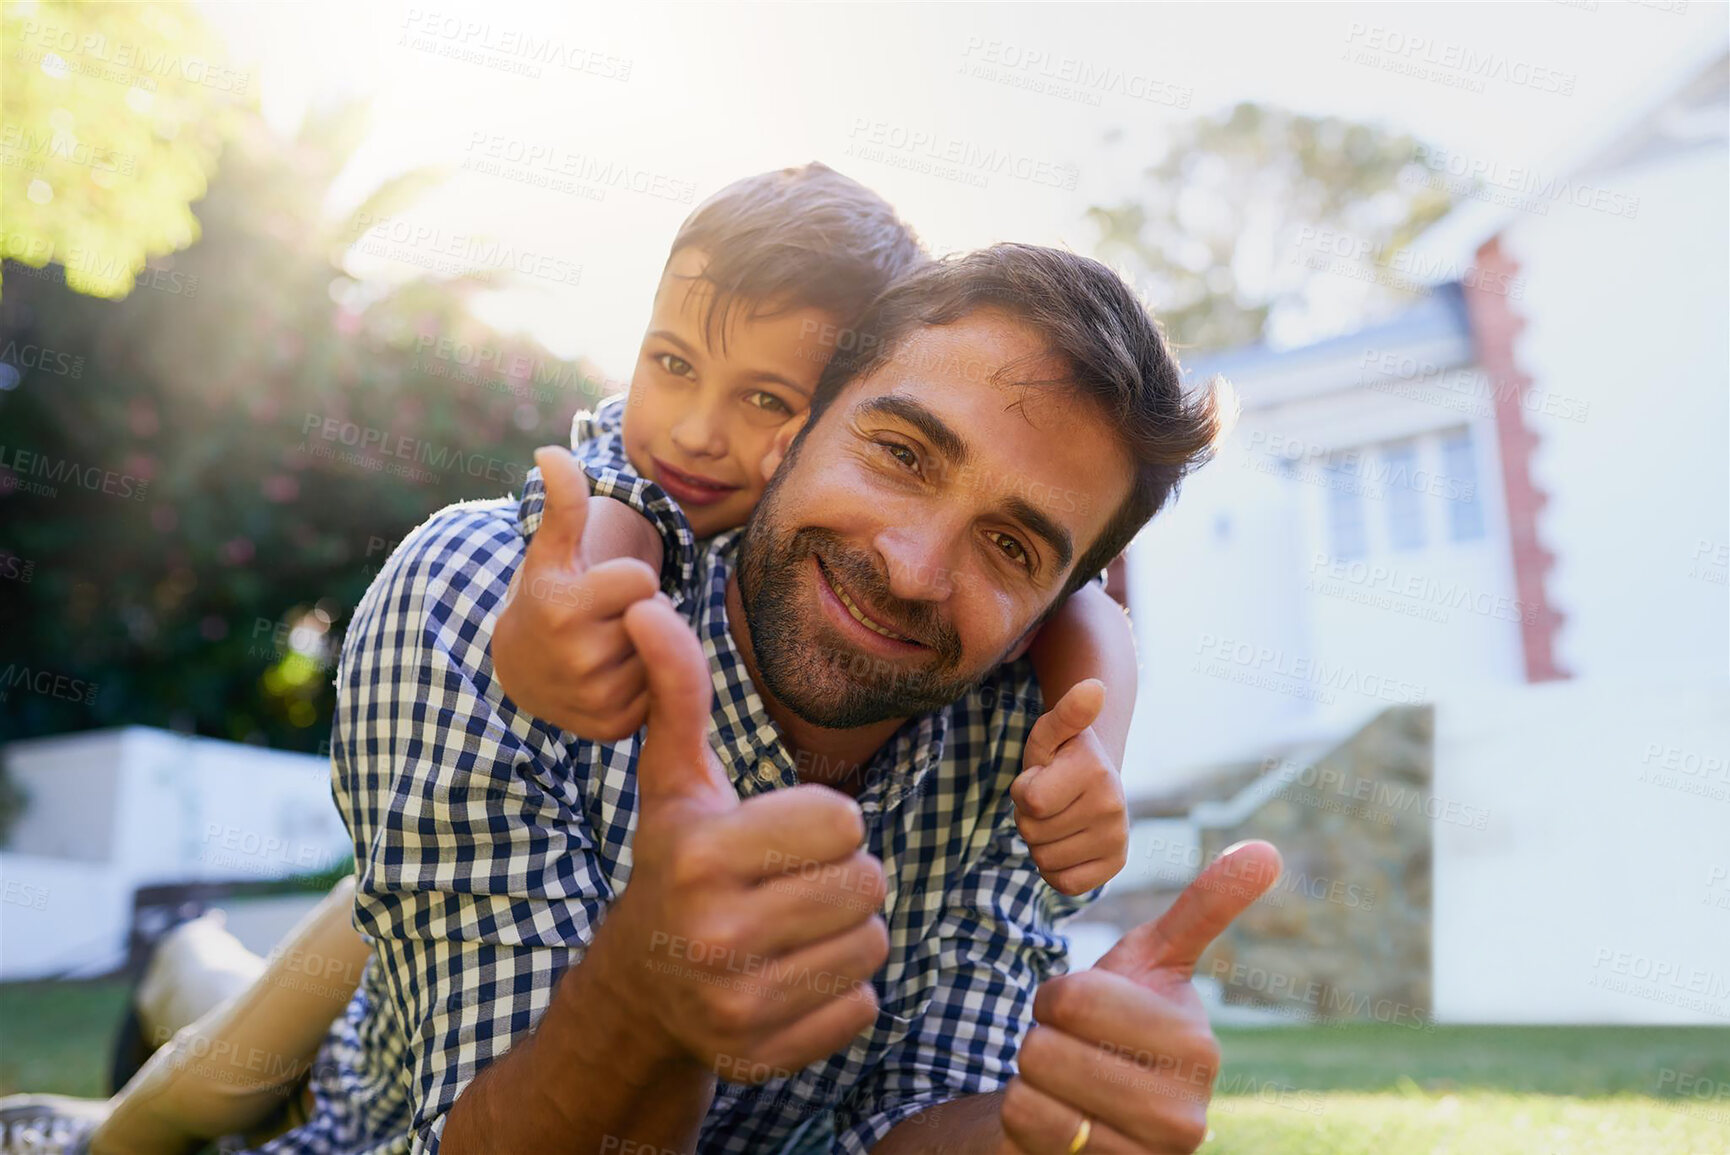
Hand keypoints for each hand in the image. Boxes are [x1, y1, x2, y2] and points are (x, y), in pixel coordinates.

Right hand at [491, 447, 659, 740]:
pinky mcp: (612, 728)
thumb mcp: (552, 550)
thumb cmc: (547, 597)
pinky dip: (645, 684)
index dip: (628, 580)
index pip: (642, 580)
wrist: (522, 672)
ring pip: (661, 654)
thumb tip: (550, 452)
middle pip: (656, 616)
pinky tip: (614, 678)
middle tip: (602, 621)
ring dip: (645, 648)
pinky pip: (661, 692)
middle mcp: (578, 658)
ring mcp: (595, 698)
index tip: (598, 589)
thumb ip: (562, 501)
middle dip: (638, 613)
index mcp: (564, 608)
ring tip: (606, 648)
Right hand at [591, 596, 890, 1079]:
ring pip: (871, 944)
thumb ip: (678, 694)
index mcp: (702, 854)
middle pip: (867, 883)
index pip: (843, 821)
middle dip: (843, 877)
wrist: (639, 989)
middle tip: (793, 884)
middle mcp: (715, 933)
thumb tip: (649, 607)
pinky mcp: (765, 1055)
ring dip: (848, 932)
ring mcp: (738, 1003)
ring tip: (796, 927)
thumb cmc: (676, 865)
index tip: (782, 836)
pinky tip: (792, 976)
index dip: (825, 823)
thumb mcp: (676, 783)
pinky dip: (841, 991)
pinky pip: (863, 1005)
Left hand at [1001, 840, 1283, 1152]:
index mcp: (1198, 1048)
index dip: (1057, 994)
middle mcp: (1182, 1116)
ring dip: (1030, 1075)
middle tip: (1069, 1046)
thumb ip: (1205, 907)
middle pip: (1047, 1046)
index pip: (1075, 998)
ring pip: (1031, 1087)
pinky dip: (1023, 1112)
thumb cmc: (1122, 1023)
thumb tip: (1266, 849)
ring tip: (1064, 1081)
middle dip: (1040, 1035)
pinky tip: (1056, 1115)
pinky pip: (1024, 1125)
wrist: (1094, 1105)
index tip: (1079, 1007)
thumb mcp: (1155, 961)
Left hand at [1010, 680, 1127, 894]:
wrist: (1095, 778)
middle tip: (1050, 799)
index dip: (1023, 790)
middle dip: (1029, 816)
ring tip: (1058, 817)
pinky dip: (1055, 868)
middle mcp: (1113, 806)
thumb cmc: (1061, 755)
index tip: (1041, 776)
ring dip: (1040, 841)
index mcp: (1095, 771)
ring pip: (1044, 859)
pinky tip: (1066, 842)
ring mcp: (1117, 839)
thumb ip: (1066, 712)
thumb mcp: (1051, 731)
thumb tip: (1094, 688)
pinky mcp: (1115, 865)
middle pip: (1032, 831)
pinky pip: (1064, 884)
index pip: (1030, 801)